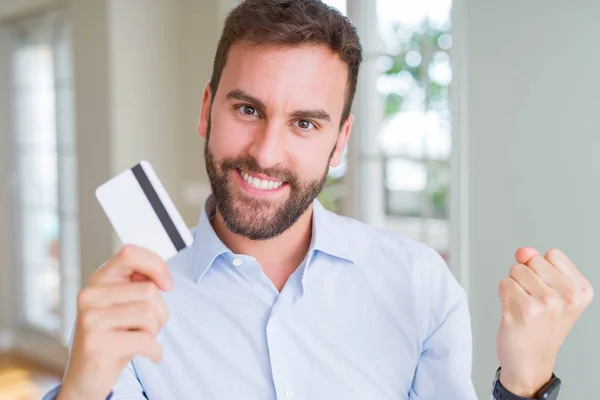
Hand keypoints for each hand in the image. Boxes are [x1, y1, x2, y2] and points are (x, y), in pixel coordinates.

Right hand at [58, 245, 172, 399]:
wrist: (86, 377)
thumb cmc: (113, 336)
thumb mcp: (124, 306)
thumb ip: (138, 285)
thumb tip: (161, 277)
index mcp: (99, 280)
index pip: (130, 254)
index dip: (156, 265)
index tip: (167, 285)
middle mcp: (90, 296)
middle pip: (148, 290)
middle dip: (160, 311)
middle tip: (149, 327)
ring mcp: (90, 320)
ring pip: (149, 314)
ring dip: (155, 331)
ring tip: (142, 339)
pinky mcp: (96, 344)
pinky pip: (145, 340)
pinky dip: (155, 350)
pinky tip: (150, 354)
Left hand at [496, 247, 592, 396]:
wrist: (531, 361)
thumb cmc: (541, 327)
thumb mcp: (552, 293)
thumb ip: (538, 265)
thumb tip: (523, 250)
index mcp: (580, 291)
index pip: (552, 254)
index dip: (542, 269)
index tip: (546, 290)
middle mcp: (566, 297)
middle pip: (531, 260)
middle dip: (526, 276)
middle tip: (532, 301)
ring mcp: (544, 304)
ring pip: (516, 270)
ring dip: (514, 286)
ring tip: (523, 307)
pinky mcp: (521, 310)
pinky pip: (504, 284)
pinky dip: (504, 296)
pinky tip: (513, 312)